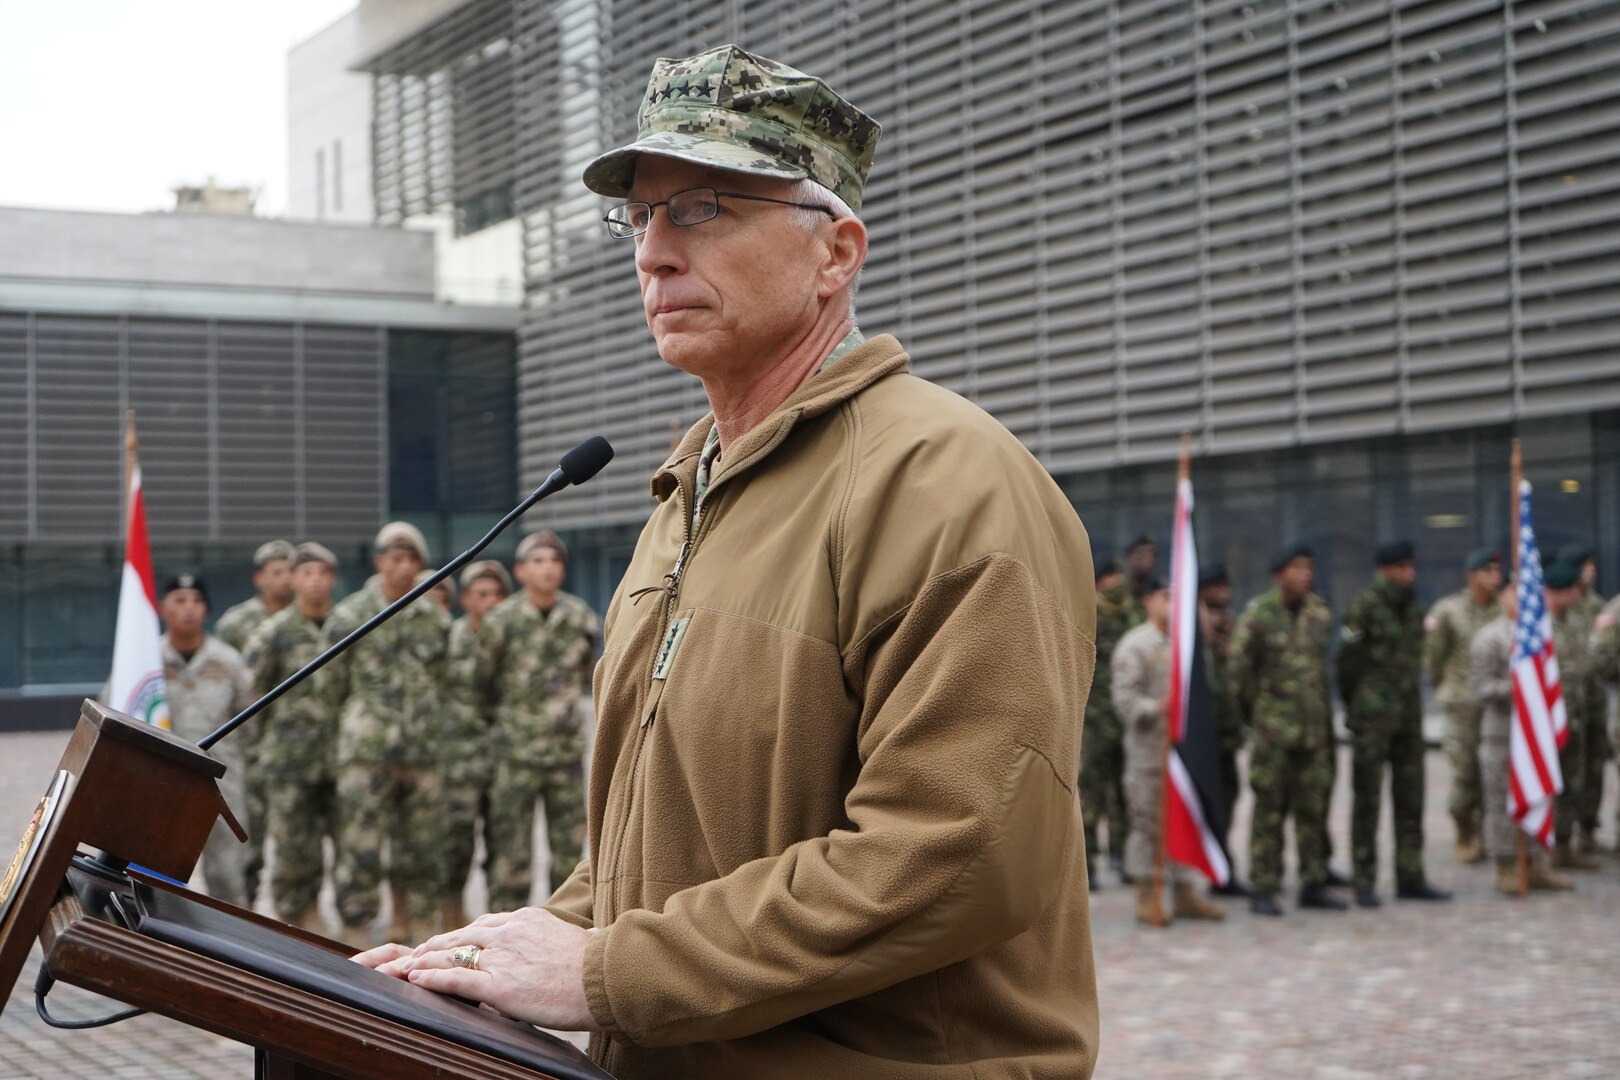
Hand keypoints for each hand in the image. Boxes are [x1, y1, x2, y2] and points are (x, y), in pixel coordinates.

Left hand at [352, 909, 598, 1030]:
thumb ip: (546, 941)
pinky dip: (431, 979)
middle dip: (437, 945)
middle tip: (417, 952)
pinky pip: (455, 980)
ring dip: (426, 960)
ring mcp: (502, 957)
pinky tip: (416, 979)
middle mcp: (510, 932)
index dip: (461, 935)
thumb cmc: (596, 965)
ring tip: (407, 966)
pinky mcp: (498, 985)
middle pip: (463, 935)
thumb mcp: (568, 940)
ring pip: (453, 955)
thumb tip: (547, 950)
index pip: (485, 925)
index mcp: (527, 919)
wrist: (606, 979)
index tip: (448, 941)